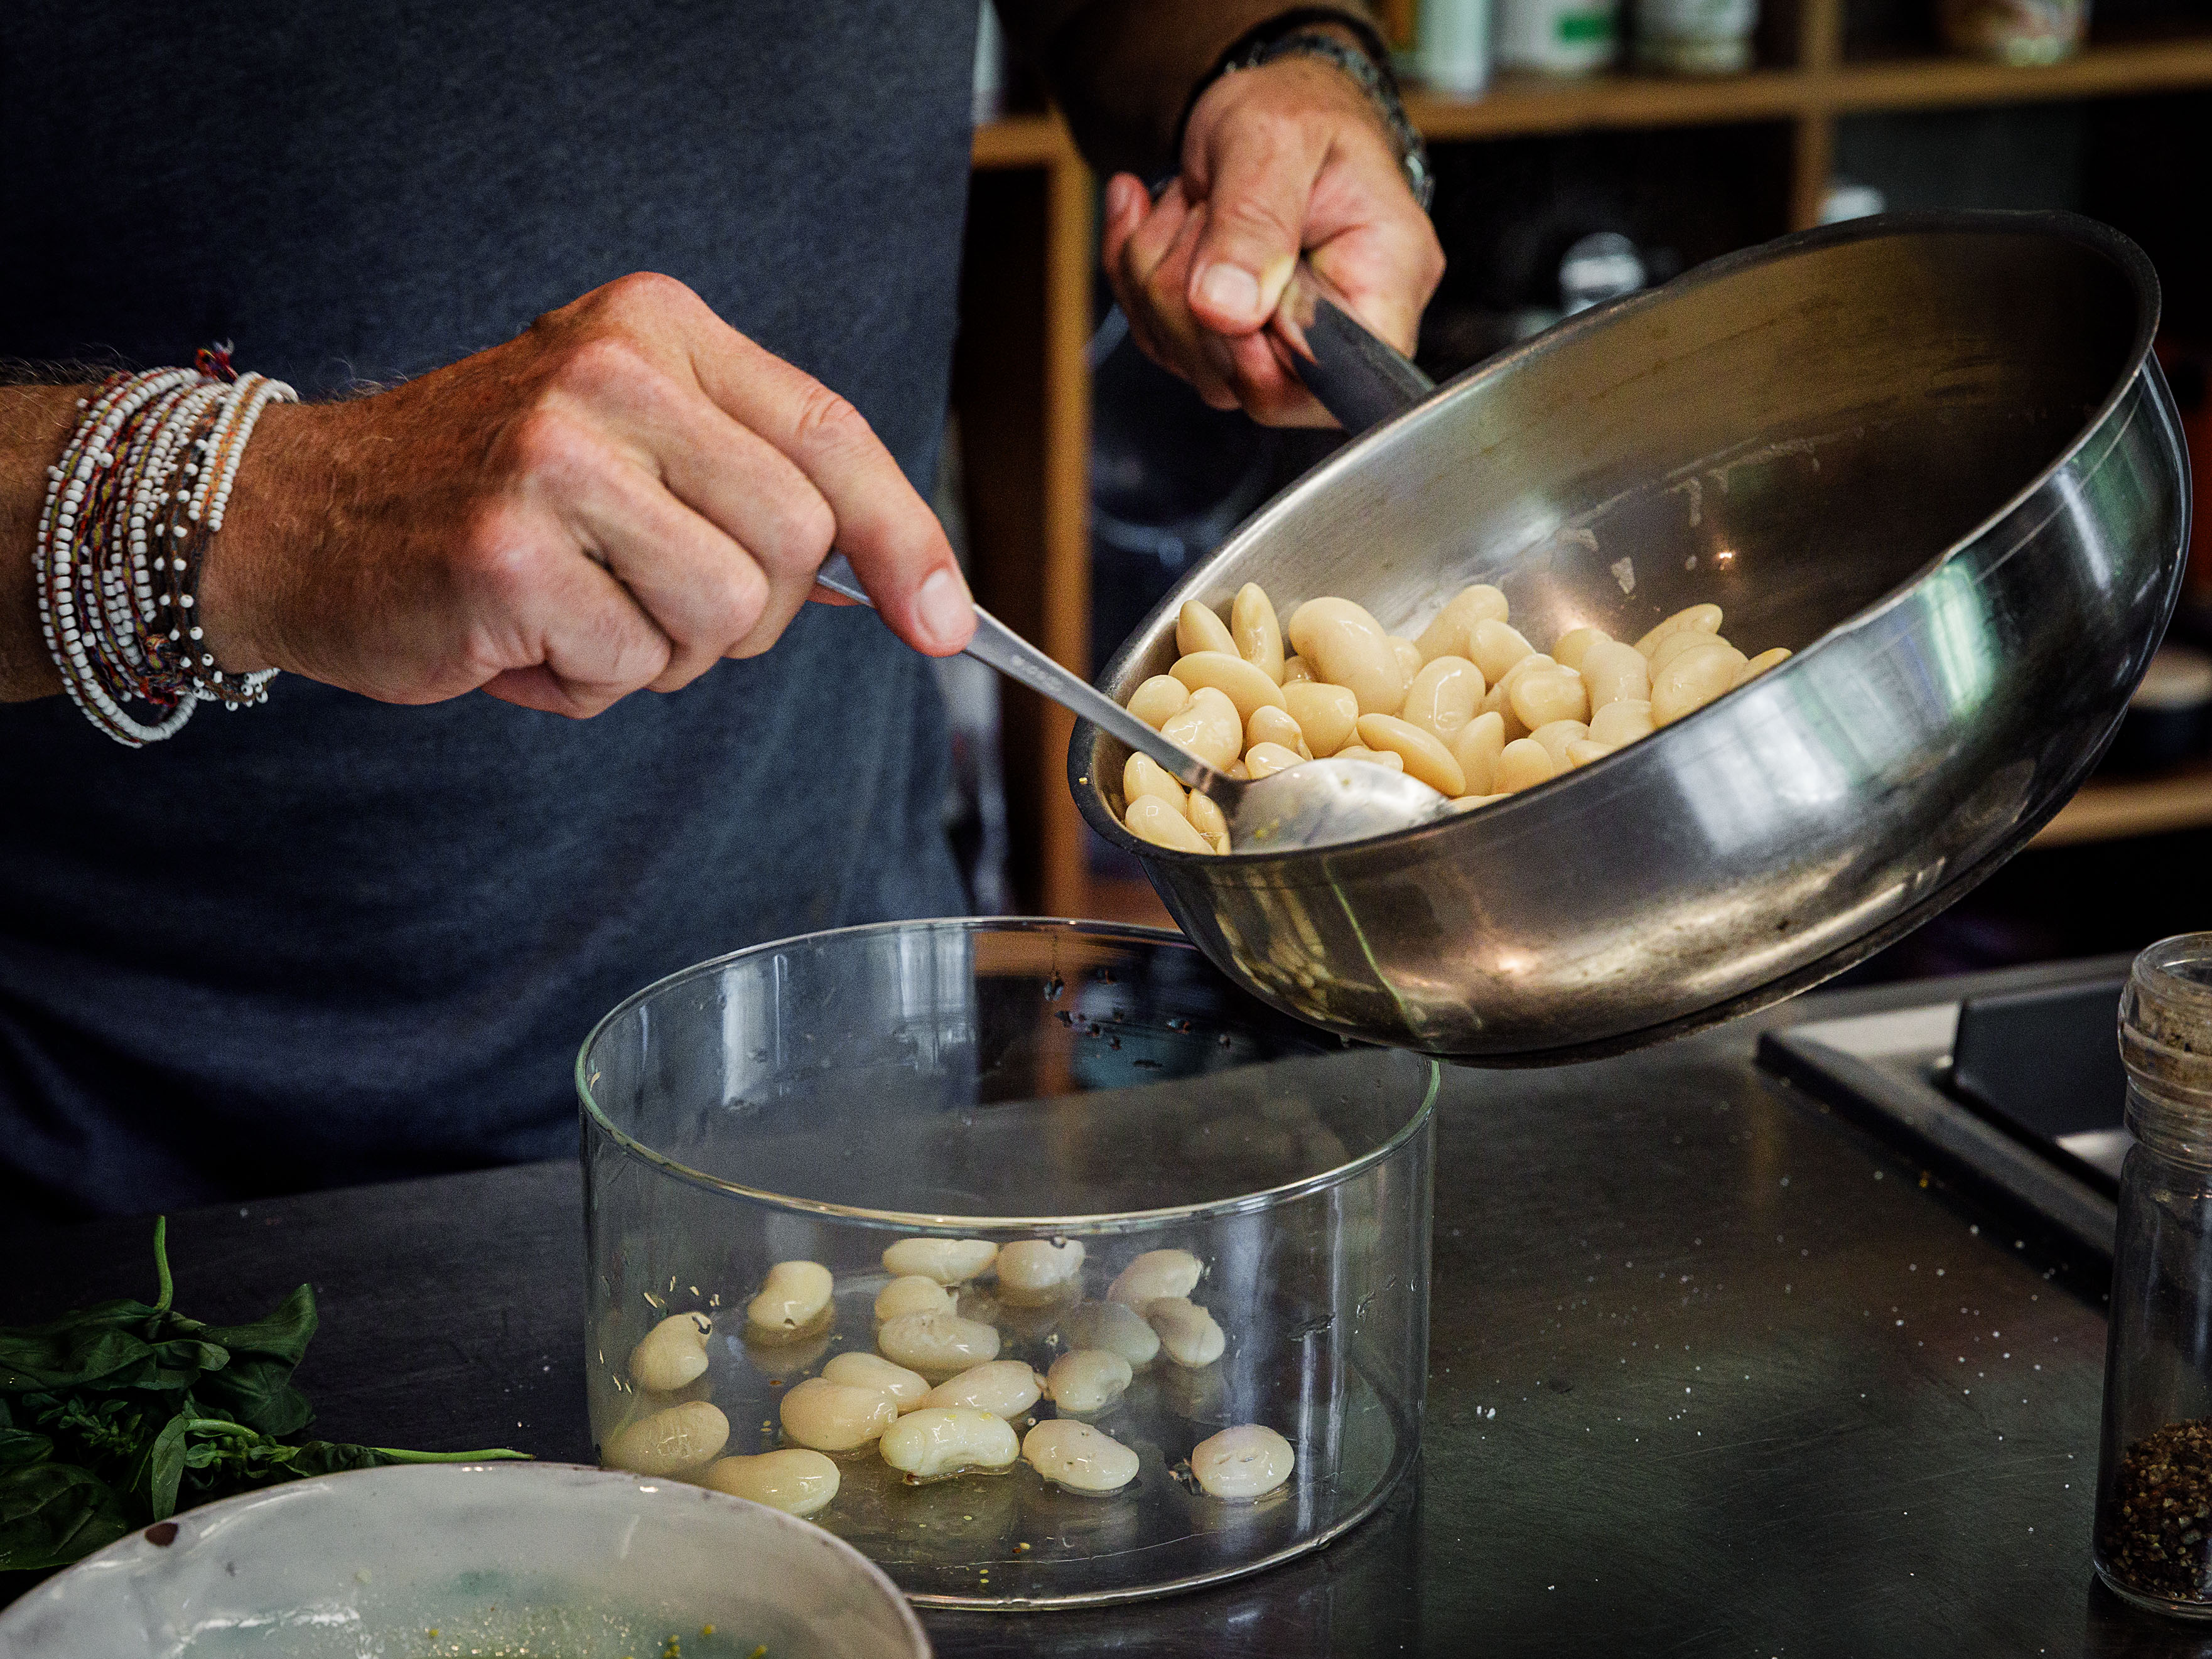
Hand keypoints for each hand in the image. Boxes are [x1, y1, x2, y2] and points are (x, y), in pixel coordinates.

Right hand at [201, 272, 973, 717]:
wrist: (298, 518)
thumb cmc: (490, 494)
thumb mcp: (630, 438)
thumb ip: (752, 481)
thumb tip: (904, 587)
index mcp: (658, 329)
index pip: (831, 438)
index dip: (906, 541)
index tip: (945, 625)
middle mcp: (611, 372)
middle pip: (794, 542)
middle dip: (750, 613)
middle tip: (657, 603)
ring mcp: (553, 457)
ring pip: (723, 616)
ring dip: (666, 654)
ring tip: (580, 614)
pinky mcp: (505, 553)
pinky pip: (629, 666)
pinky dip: (588, 683)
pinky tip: (522, 639)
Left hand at [1100, 50, 1443, 427]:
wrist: (1272, 99)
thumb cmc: (1298, 108)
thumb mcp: (1274, 138)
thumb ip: (1253, 221)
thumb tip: (1227, 311)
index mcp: (1386, 279)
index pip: (1336, 384)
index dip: (1265, 367)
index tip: (1222, 303)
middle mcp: (1342, 324)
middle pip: (1251, 385)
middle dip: (1190, 299)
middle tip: (1199, 211)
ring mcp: (1282, 339)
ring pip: (1197, 365)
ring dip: (1159, 281)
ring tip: (1187, 204)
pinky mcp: (1234, 337)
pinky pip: (1164, 341)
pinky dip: (1140, 277)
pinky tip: (1158, 217)